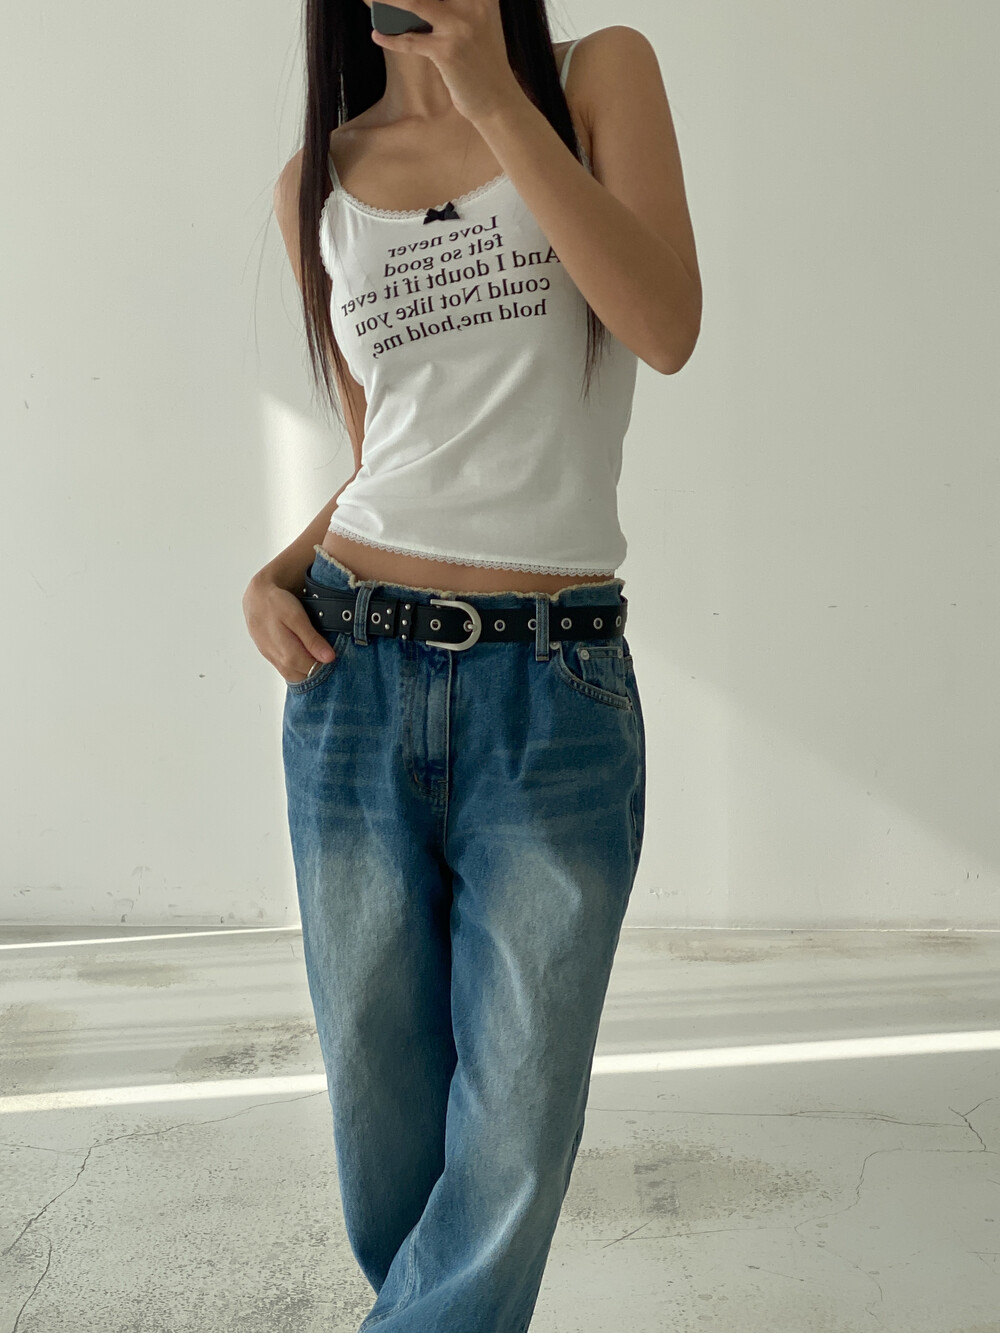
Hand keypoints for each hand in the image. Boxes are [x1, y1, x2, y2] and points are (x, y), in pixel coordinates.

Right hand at [242, 573, 336, 685]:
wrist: (255, 596)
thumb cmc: (276, 603)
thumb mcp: (297, 617)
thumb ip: (312, 640)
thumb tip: (328, 658)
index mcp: (287, 654)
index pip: (313, 672)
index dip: (326, 666)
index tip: (334, 656)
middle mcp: (278, 660)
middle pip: (303, 677)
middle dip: (317, 670)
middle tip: (327, 654)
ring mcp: (272, 659)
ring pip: (294, 675)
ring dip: (306, 669)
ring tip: (316, 653)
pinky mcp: (269, 655)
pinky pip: (285, 669)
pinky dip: (297, 666)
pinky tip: (304, 654)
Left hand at [370, 0, 522, 123]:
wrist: (498, 102)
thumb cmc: (482, 65)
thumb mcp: (476, 27)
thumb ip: (453, 10)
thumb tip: (411, 6)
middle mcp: (472, 5)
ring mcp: (459, 27)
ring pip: (414, 3)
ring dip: (386, 1)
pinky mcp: (447, 51)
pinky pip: (411, 40)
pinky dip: (391, 38)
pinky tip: (376, 35)